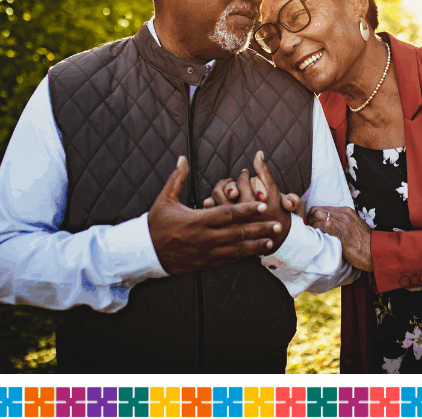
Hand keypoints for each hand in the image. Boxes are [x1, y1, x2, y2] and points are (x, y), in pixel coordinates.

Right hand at [148, 156, 282, 274]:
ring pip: (236, 250)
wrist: (144, 252)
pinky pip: (227, 260)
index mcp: (197, 220)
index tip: (262, 204)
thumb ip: (177, 178)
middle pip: (238, 232)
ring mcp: (206, 253)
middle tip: (278, 224)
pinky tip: (254, 254)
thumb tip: (183, 158)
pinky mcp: (204, 263)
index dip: (246, 209)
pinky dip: (242, 257)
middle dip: (260, 228)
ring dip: (255, 245)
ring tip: (271, 240)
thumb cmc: (156, 223)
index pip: (227, 213)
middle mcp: (204, 238)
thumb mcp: (165, 198)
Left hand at [201, 151, 292, 253]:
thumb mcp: (276, 194)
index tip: (245, 174)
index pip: (242, 180)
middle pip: (227, 188)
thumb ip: (266, 173)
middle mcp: (241, 213)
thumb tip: (258, 154)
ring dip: (220, 190)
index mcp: (255, 204)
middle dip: (230, 182)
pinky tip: (215, 202)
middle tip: (234, 183)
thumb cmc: (278, 216)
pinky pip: (211, 211)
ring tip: (227, 191)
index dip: (243, 175)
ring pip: (216, 197)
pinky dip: (210, 203)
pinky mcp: (223, 229)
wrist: (275, 241)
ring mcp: (231, 222)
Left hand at [308, 206, 373, 271]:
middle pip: (316, 209)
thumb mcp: (354, 226)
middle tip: (311, 230)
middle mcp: (343, 214)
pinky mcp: (339, 232)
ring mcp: (341, 222)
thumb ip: (342, 223)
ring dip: (312, 225)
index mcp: (346, 211)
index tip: (313, 225)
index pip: (322, 208)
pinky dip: (316, 231)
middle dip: (310, 219)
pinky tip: (319, 238)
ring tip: (315, 235)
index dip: (314, 216)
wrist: (375, 251)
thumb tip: (328, 224)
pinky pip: (321, 226)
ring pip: (317, 215)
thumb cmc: (364, 243)